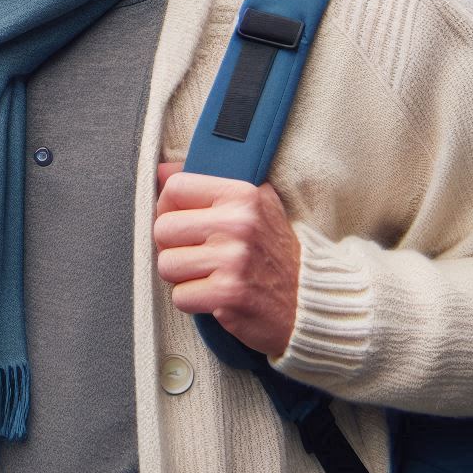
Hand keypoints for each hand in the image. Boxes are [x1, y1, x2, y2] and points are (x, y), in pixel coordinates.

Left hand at [153, 161, 300, 357]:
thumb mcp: (255, 205)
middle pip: (163, 229)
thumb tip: (160, 170)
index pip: (175, 189)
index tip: (183, 224)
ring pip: (166, 265)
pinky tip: (217, 297)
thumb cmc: (275, 251)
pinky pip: (180, 296)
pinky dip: (194, 302)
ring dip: (183, 277)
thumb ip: (209, 184)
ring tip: (210, 276)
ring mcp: (233, 259)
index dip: (168, 208)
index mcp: (242, 195)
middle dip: (173, 247)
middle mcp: (237, 223)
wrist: (312, 301)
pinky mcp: (229, 294)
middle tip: (199, 256)